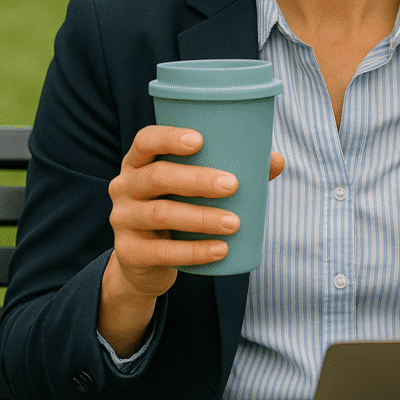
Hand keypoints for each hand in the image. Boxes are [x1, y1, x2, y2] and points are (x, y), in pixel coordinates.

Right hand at [107, 124, 284, 302]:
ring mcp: (123, 219)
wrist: (146, 262)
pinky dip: (194, 252)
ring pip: (161, 214)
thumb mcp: (194, 189)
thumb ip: (232, 171)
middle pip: (157, 176)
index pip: (145, 140)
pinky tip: (220, 250)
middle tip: (233, 185)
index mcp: (140, 162)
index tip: (200, 140)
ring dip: (201, 218)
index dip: (169, 137)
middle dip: (197, 180)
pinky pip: (161, 252)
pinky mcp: (128, 252)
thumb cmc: (178, 208)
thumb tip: (276, 160)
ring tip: (233, 223)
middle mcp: (124, 186)